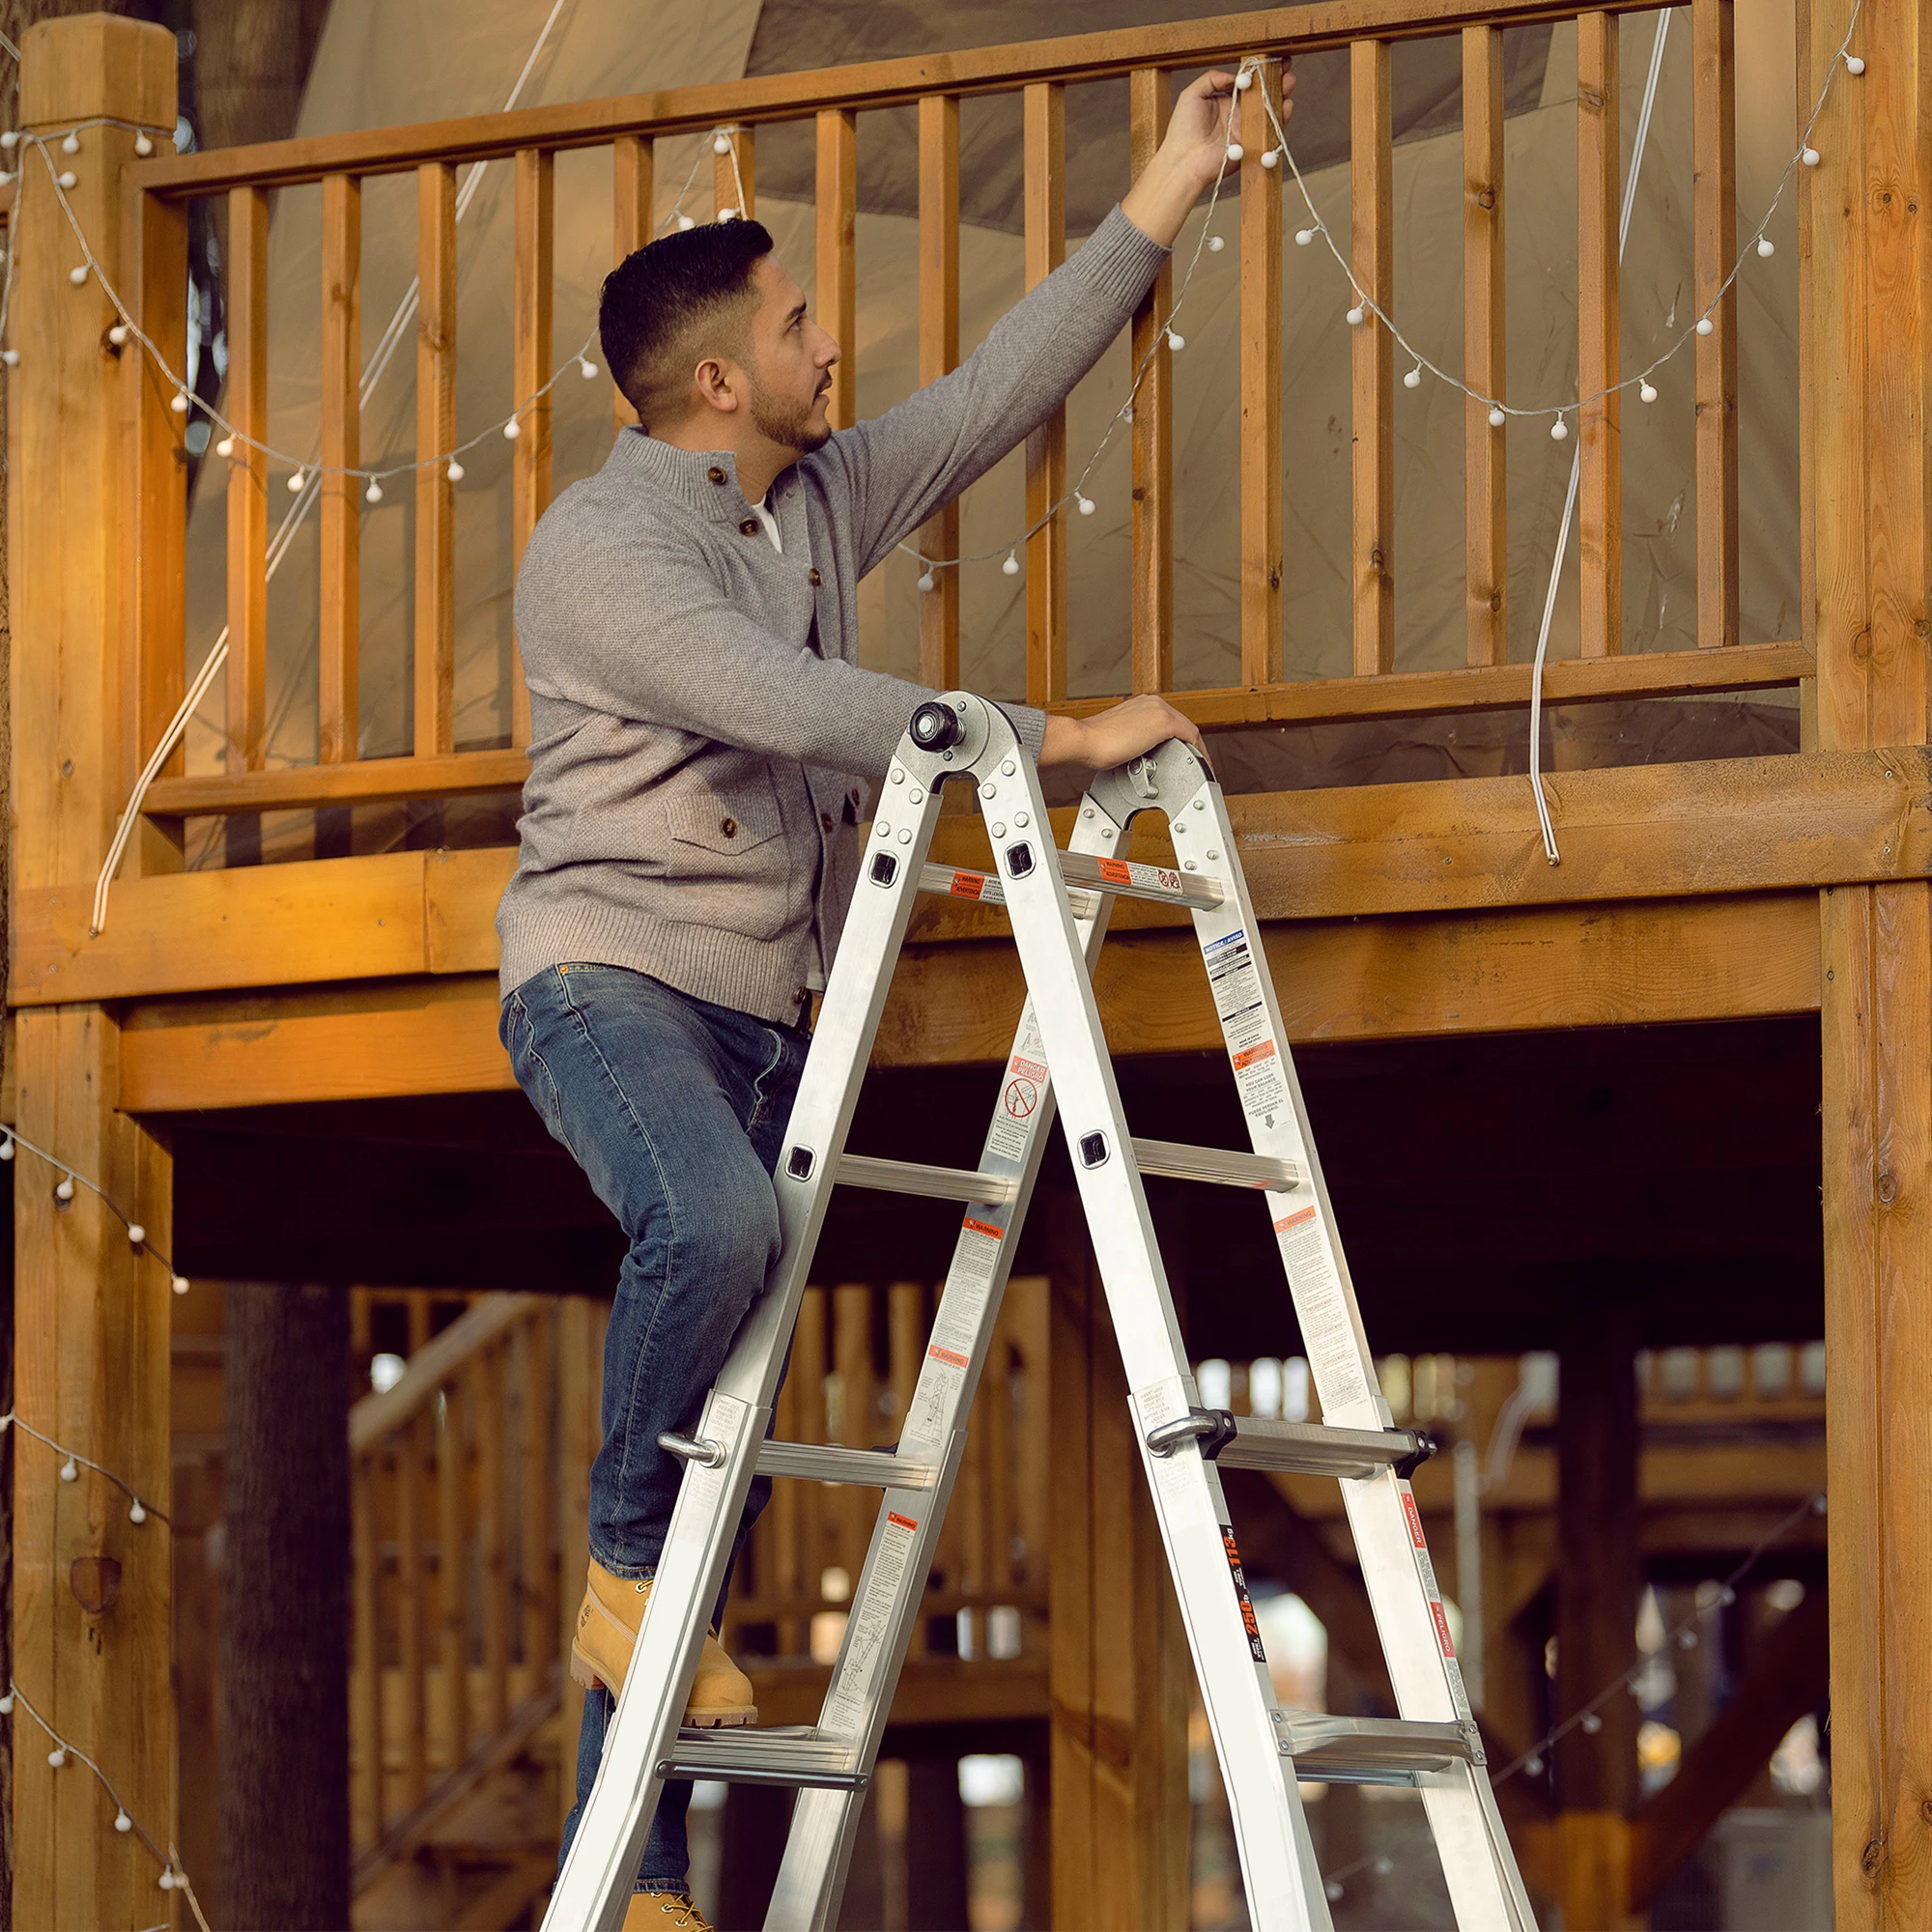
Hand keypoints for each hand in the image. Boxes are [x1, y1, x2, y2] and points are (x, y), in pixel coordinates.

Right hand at [1040, 695, 1204, 773]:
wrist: (1084, 741)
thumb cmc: (1094, 743)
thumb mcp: (1120, 737)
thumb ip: (1134, 740)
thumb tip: (1140, 756)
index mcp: (1142, 704)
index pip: (1170, 722)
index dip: (1180, 741)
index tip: (1182, 756)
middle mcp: (1153, 703)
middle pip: (1182, 726)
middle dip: (1189, 747)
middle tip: (1193, 766)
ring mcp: (1159, 710)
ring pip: (1188, 731)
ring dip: (1193, 751)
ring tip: (1196, 769)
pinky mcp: (1164, 722)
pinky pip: (1192, 737)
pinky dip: (1197, 752)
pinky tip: (1197, 765)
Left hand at [1120, 64, 1295, 247]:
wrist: (1184, 161)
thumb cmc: (1182, 130)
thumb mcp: (1192, 94)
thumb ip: (1212, 79)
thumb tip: (1234, 75)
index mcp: (1225, 100)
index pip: (1247, 82)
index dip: (1260, 71)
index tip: (1272, 58)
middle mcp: (1238, 114)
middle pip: (1262, 93)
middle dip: (1276, 80)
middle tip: (1286, 67)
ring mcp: (1246, 129)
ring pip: (1269, 109)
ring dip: (1281, 95)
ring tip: (1289, 81)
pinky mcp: (1251, 144)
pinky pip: (1270, 130)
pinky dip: (1281, 118)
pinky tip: (1286, 105)